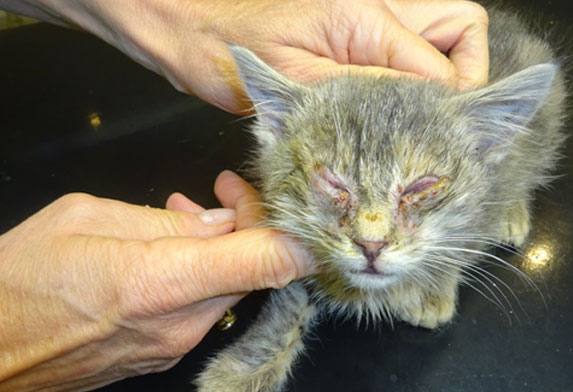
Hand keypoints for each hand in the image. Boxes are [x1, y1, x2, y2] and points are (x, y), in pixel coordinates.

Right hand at [0, 171, 312, 390]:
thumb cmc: (18, 283)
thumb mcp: (87, 219)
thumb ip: (164, 220)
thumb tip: (216, 220)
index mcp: (164, 283)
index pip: (270, 262)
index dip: (300, 232)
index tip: (295, 203)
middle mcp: (181, 324)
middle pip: (257, 269)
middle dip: (251, 225)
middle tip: (221, 193)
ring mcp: (175, 346)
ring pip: (232, 286)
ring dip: (223, 247)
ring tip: (181, 214)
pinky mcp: (165, 355)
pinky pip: (205, 306)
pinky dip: (202, 274)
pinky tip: (168, 251)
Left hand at [5, 0, 487, 111]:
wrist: (185, 28)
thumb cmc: (222, 47)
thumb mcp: (293, 80)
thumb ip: (358, 94)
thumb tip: (418, 112)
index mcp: (367, 18)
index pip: (444, 64)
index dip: (453, 105)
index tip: (446, 147)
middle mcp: (377, 12)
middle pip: (461, 30)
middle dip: (463, 76)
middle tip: (443, 126)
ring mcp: (367, 23)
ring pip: (439, 40)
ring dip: (439, 80)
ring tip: (423, 126)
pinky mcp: (353, 40)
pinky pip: (404, 57)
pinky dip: (408, 87)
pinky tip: (392, 119)